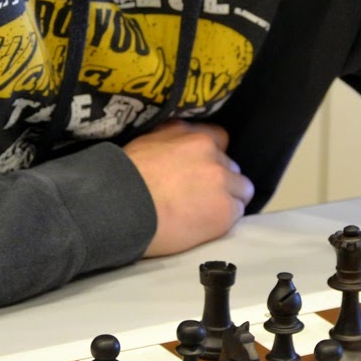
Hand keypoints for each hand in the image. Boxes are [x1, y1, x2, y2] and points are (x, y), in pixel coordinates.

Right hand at [122, 121, 252, 255]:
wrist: (119, 208)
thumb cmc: (123, 179)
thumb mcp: (147, 143)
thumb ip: (172, 140)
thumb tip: (181, 144)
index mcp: (191, 134)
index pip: (220, 139)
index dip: (212, 158)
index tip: (201, 171)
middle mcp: (211, 152)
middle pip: (231, 168)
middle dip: (219, 181)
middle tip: (198, 197)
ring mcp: (222, 180)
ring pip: (241, 191)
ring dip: (226, 200)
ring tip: (202, 214)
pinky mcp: (225, 210)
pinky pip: (236, 213)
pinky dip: (223, 220)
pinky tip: (202, 226)